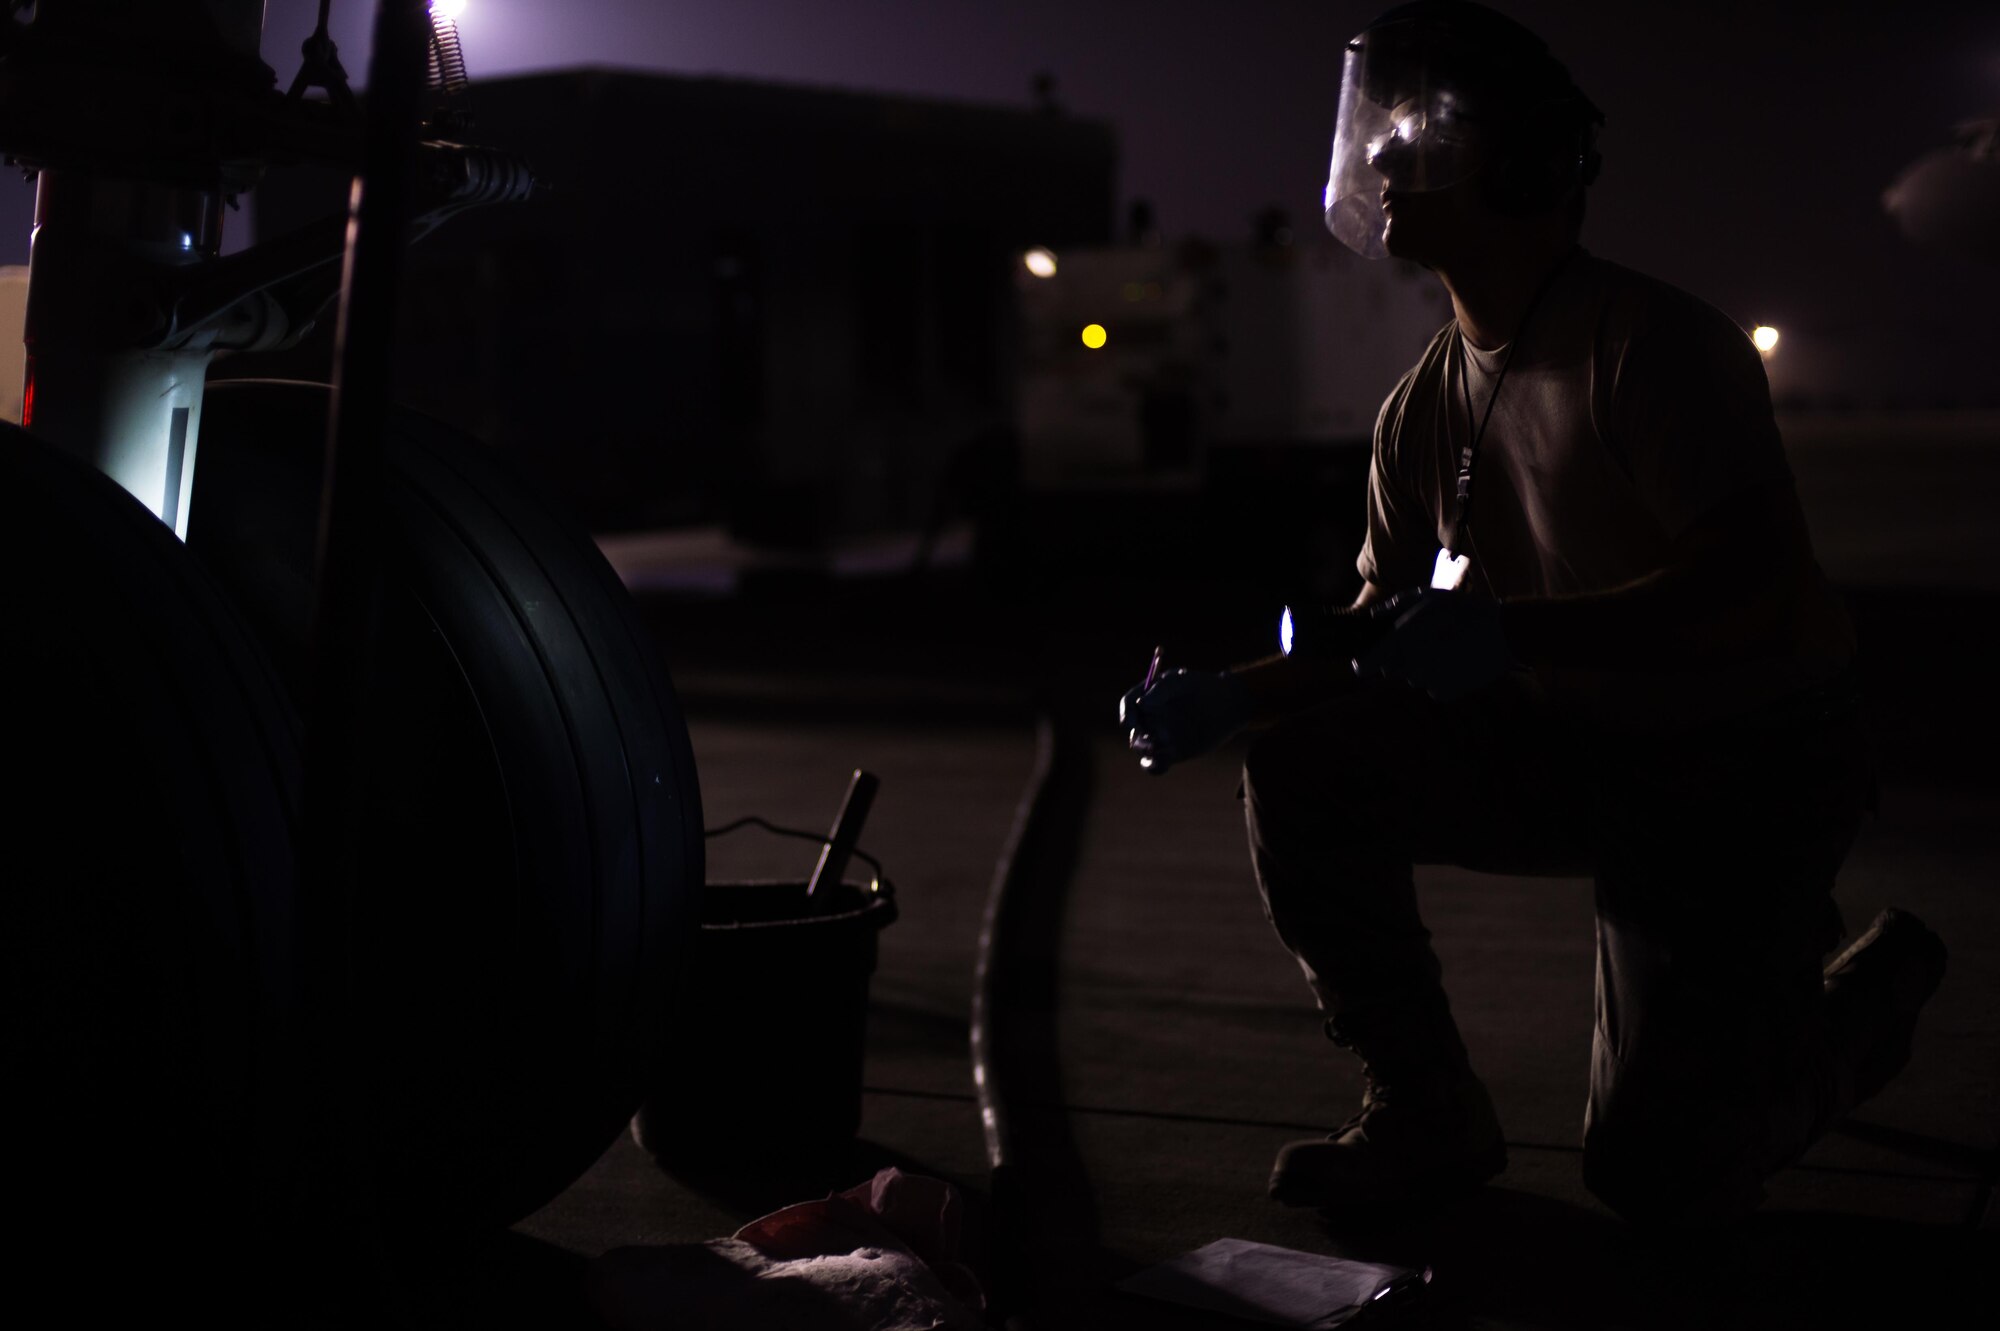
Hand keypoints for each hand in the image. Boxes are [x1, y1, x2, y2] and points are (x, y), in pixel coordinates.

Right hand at [1119, 668, 1251, 773]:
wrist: (1229, 705)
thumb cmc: (1206, 687)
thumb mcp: (1184, 682)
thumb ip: (1161, 691)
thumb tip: (1141, 705)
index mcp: (1149, 695)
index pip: (1129, 704)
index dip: (1127, 714)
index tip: (1131, 724)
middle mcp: (1151, 716)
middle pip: (1133, 729)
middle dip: (1138, 736)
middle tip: (1149, 739)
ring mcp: (1160, 735)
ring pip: (1142, 748)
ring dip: (1147, 750)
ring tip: (1164, 744)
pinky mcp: (1172, 753)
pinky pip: (1156, 764)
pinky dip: (1154, 767)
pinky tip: (1162, 764)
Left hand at [1353, 590, 1516, 701]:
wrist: (1501, 632)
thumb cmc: (1462, 610)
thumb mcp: (1429, 596)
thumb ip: (1396, 604)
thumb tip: (1374, 615)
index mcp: (1402, 641)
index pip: (1368, 662)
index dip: (1363, 665)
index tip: (1359, 667)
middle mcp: (1410, 664)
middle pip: (1392, 670)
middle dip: (1400, 659)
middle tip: (1424, 642)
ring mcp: (1427, 681)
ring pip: (1413, 678)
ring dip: (1422, 667)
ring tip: (1445, 648)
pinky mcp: (1444, 692)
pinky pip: (1432, 687)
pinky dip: (1440, 678)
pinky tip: (1455, 662)